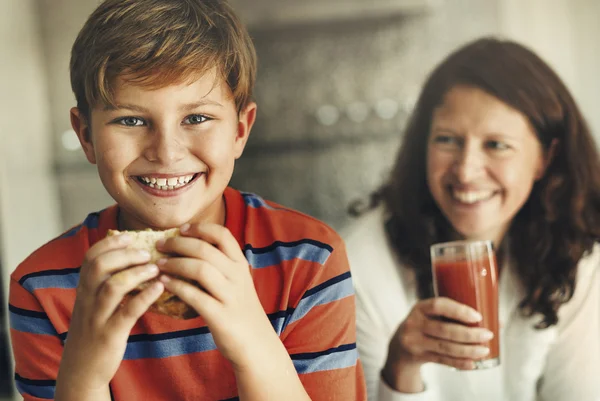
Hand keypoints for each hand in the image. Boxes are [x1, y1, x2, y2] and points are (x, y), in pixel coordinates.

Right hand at [56, 233, 164, 396]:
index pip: (91, 257)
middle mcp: (88, 299)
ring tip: (155, 268)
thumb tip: (133, 256)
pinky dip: (144, 297)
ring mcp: (98, 317)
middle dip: (124, 254)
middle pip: (100, 266)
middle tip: (147, 252)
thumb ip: (107, 281)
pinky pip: (127, 312)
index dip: (110, 243)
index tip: (130, 236)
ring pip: (112, 287)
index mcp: (85, 289)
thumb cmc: (96, 328)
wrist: (82, 368)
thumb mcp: (95, 302)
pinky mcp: (110, 334)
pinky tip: (159, 288)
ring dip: (136, 273)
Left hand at [156, 223, 276, 368]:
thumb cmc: (239, 310)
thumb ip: (220, 265)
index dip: (199, 228)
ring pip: (200, 269)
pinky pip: (195, 296)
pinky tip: (163, 284)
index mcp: (240, 264)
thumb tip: (188, 247)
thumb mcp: (237, 282)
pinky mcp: (220, 316)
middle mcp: (237, 276)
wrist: (255, 344)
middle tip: (160, 245)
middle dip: (178, 244)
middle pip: (205, 249)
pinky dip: (176, 287)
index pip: (222, 234)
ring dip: (175, 264)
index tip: (180, 229)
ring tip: (159, 264)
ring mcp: (230, 296)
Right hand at [382, 297, 493, 391]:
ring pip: (445, 347)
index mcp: (420, 307)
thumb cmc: (426, 325)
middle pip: (444, 329)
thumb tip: (498, 321)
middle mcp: (414, 323)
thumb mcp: (432, 315)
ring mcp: (414, 341)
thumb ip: (456, 315)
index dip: (458, 310)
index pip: (439, 305)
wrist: (400, 346)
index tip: (477, 316)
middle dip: (469, 334)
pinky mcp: (418, 356)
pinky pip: (442, 361)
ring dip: (468, 350)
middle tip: (487, 335)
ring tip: (484, 350)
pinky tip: (472, 363)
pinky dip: (459, 363)